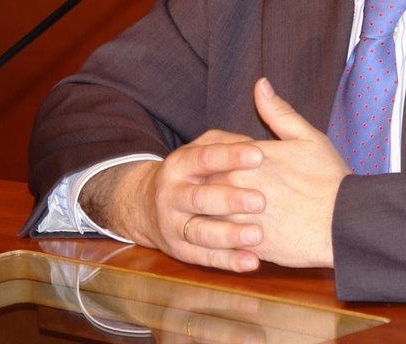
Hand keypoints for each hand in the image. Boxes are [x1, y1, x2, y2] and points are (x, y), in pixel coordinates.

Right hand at [80, 129, 268, 272]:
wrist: (144, 205)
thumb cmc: (191, 171)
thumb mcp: (200, 148)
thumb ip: (227, 143)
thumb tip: (258, 145)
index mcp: (179, 165)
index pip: (204, 158)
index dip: (230, 156)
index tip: (259, 156)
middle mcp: (172, 195)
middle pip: (200, 199)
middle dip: (230, 200)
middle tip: (260, 201)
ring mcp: (173, 225)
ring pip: (201, 233)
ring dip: (230, 236)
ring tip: (257, 235)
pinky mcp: (180, 251)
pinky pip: (205, 258)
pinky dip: (229, 261)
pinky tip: (252, 261)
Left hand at [219, 78, 349, 267]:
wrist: (343, 224)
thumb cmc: (328, 179)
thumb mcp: (308, 137)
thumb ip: (278, 112)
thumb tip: (260, 85)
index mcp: (250, 157)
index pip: (212, 152)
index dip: (210, 155)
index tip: (211, 159)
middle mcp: (239, 185)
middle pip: (202, 182)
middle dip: (200, 184)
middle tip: (197, 187)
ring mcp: (240, 217)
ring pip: (206, 214)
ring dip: (203, 212)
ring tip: (205, 213)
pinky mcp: (246, 245)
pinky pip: (220, 242)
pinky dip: (217, 239)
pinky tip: (220, 238)